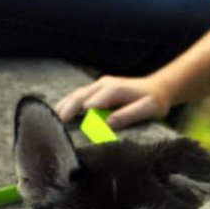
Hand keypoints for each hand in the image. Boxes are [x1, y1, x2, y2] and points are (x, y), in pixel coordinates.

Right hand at [54, 75, 174, 128]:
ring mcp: (100, 85)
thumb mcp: (148, 109)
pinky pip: (80, 96)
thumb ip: (129, 115)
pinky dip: (68, 104)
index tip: (67, 124)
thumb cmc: (155, 101)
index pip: (93, 102)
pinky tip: (59, 114)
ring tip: (50, 119)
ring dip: (63, 106)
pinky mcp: (98, 89)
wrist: (159, 88)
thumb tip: (108, 123)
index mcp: (115, 89)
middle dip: (66, 109)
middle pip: (79, 96)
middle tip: (54, 123)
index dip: (79, 112)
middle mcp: (104, 84)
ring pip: (76, 95)